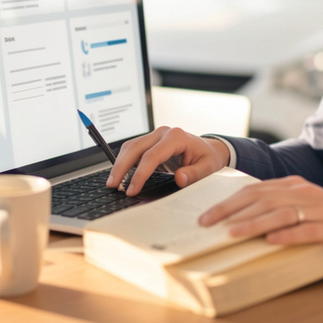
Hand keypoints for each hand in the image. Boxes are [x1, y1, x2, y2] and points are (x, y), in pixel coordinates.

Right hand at [106, 126, 229, 195]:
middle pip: (135, 148)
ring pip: (130, 147)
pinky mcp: (151, 142)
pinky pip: (133, 149)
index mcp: (177, 137)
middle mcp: (163, 133)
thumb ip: (195, 174)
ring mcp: (156, 135)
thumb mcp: (208, 168)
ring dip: (119, 164)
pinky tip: (120, 175)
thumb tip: (180, 178)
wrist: (209, 150)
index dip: (139, 174)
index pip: (152, 156)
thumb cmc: (208, 159)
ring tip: (113, 182)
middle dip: (121, 167)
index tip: (132, 190)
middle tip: (113, 185)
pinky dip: (124, 161)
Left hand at [198, 176, 322, 264]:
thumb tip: (246, 220)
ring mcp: (318, 210)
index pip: (255, 189)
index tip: (205, 213)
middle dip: (230, 210)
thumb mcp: (307, 209)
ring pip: (278, 213)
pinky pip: (305, 230)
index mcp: (296, 187)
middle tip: (206, 223)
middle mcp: (304, 193)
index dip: (228, 200)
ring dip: (252, 222)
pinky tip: (270, 242)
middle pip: (260, 198)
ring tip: (230, 232)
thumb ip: (281, 210)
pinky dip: (286, 235)